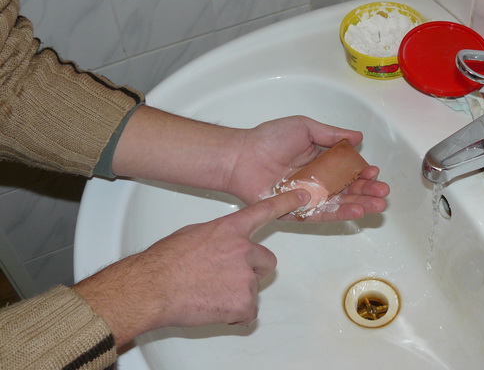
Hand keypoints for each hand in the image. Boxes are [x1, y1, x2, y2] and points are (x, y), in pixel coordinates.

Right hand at [73, 189, 310, 346]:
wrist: (152, 288)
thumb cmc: (164, 262)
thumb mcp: (192, 235)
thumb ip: (217, 237)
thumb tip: (221, 245)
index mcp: (229, 229)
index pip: (264, 211)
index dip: (285, 202)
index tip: (303, 196)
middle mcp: (243, 249)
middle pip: (266, 261)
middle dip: (252, 271)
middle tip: (224, 278)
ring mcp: (245, 276)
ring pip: (253, 288)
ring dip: (238, 294)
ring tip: (209, 293)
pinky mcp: (244, 302)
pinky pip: (249, 312)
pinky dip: (235, 315)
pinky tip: (213, 308)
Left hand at [113, 108, 388, 221]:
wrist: (242, 157)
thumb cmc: (269, 139)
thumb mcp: (304, 128)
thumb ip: (331, 134)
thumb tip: (358, 137)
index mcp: (320, 160)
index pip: (348, 169)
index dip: (363, 172)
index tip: (374, 172)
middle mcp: (317, 180)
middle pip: (348, 189)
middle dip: (367, 191)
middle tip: (383, 192)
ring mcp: (309, 196)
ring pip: (340, 203)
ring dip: (360, 204)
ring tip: (378, 205)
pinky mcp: (298, 211)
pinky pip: (322, 214)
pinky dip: (340, 214)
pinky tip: (356, 211)